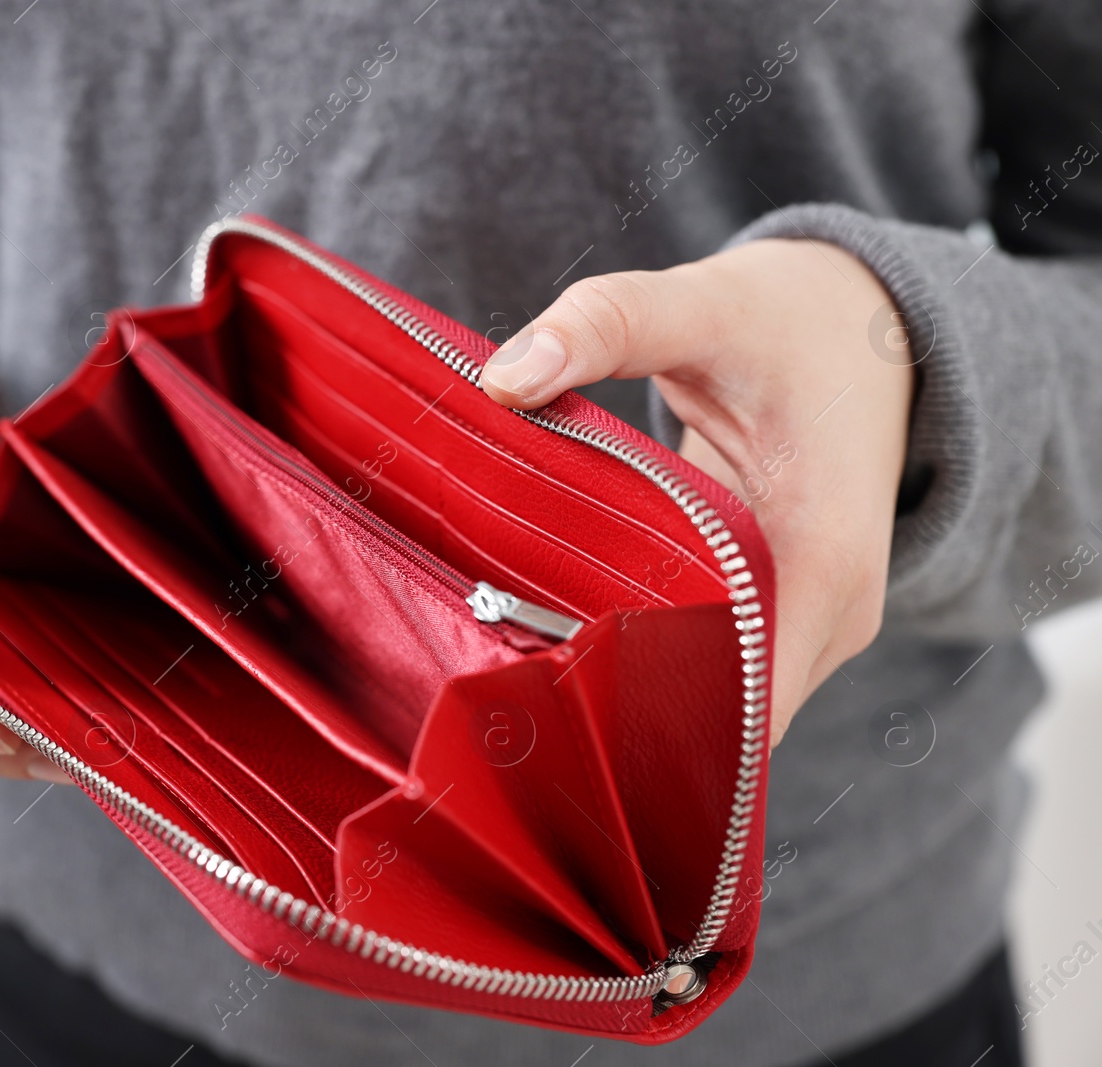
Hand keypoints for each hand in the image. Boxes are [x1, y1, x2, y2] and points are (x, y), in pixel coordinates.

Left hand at [481, 239, 913, 744]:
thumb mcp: (705, 304)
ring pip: (708, 694)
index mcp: (823, 562)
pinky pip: (704, 659)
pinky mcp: (772, 609)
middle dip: (617, 706)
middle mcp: (826, 615)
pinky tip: (564, 628)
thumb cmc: (795, 318)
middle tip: (507, 682)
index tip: (550, 703)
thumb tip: (503, 377)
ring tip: (523, 656)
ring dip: (625, 681)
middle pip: (717, 715)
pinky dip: (641, 650)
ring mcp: (803, 620)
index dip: (648, 720)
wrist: (865, 320)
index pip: (741, 708)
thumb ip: (607, 325)